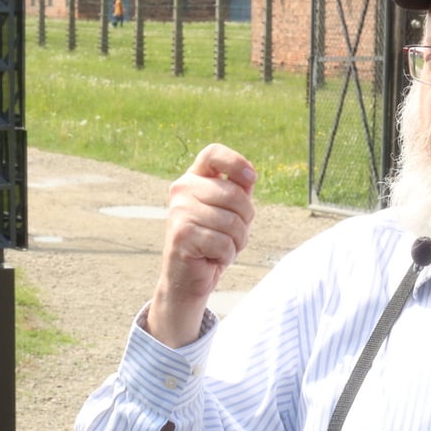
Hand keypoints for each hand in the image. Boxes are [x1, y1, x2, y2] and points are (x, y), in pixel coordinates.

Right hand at [148, 143, 256, 347]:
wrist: (189, 277)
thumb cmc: (214, 240)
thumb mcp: (230, 212)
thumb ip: (238, 190)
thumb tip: (250, 175)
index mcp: (194, 178)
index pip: (213, 153)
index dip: (236, 162)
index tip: (251, 178)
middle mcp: (182, 189)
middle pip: (234, 194)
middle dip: (245, 220)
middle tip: (232, 234)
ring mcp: (179, 211)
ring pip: (232, 222)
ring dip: (236, 241)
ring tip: (221, 246)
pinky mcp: (181, 234)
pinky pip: (224, 243)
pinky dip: (226, 255)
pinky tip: (212, 257)